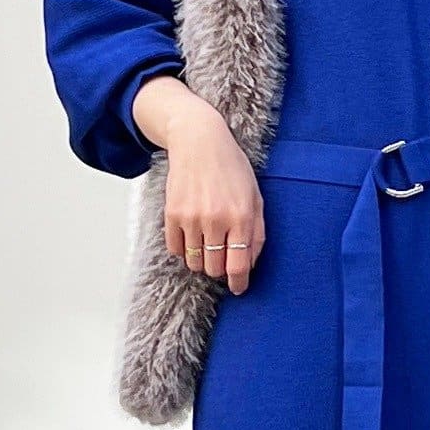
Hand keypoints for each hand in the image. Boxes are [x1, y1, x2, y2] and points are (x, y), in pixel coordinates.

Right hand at [133, 77, 265, 294]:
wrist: (199, 141)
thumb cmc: (231, 169)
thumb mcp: (255, 197)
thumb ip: (257, 233)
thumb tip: (249, 265)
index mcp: (241, 217)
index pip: (238, 265)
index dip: (238, 283)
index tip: (237, 288)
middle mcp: (216, 220)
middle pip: (214, 268)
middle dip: (219, 269)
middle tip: (222, 257)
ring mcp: (192, 218)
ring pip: (194, 262)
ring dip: (201, 260)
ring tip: (207, 243)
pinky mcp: (172, 214)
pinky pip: (176, 250)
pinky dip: (184, 250)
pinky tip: (192, 235)